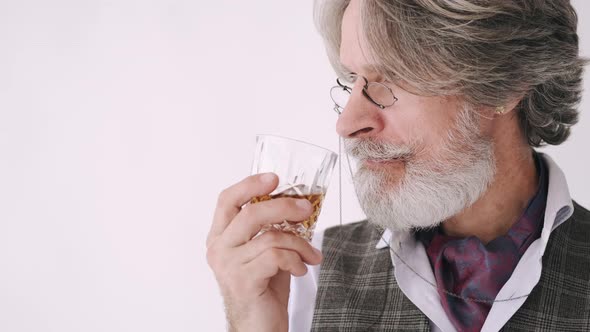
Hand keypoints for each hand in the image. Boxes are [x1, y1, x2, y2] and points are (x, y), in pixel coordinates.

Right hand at [206, 173, 322, 331]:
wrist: (258, 327)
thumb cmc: (263, 289)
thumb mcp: (267, 252)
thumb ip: (272, 229)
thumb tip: (299, 203)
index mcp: (221, 236)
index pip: (227, 200)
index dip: (250, 184)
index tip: (274, 178)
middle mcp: (219, 248)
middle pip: (250, 212)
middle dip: (284, 206)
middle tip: (306, 209)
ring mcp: (228, 265)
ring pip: (270, 236)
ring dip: (299, 243)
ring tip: (311, 255)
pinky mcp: (242, 281)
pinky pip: (275, 257)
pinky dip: (295, 260)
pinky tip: (300, 270)